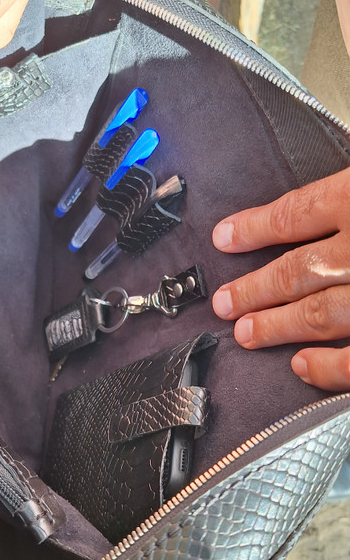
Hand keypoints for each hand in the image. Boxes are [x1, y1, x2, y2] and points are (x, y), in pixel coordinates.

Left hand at [211, 166, 349, 390]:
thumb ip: (345, 193)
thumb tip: (321, 206)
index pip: (296, 214)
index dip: (253, 229)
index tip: (222, 238)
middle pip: (296, 271)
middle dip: (253, 289)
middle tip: (224, 304)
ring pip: (318, 313)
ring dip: (277, 326)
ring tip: (245, 333)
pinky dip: (328, 366)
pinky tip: (300, 366)